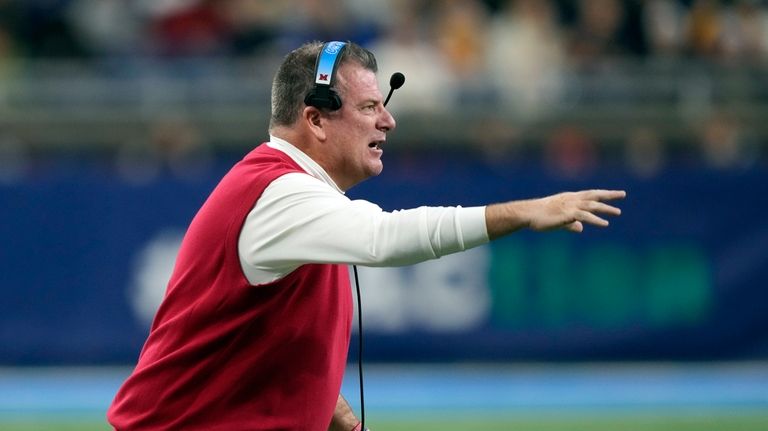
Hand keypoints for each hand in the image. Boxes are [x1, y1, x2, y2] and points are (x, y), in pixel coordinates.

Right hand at [485, 189, 625, 238]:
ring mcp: (570, 205)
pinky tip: (605, 224)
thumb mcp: (558, 220)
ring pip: (592, 206)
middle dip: (609, 195)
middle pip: (594, 196)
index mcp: (569, 198)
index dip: (601, 194)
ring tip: (618, 213)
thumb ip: (571, 224)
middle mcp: (572, 199)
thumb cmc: (539, 217)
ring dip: (606, 209)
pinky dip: (596, 219)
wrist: (527, 214)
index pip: (589, 195)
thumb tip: (581, 228)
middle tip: (623, 194)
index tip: (613, 194)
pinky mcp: (568, 214)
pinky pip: (586, 216)